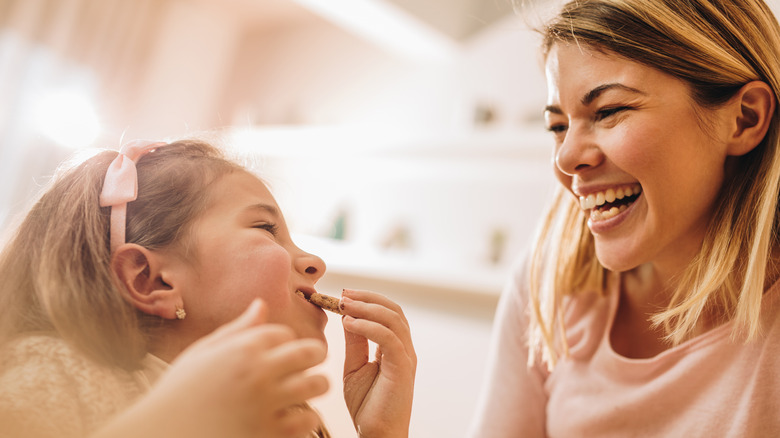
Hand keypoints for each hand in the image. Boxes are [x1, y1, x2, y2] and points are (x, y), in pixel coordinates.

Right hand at [94, 299, 328, 437]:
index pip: (284, 333)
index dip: (284, 342)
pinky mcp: (269, 432)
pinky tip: (293, 418)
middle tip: (305, 367)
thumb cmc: (179, 393)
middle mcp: (258, 371)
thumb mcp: (202, 353)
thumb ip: (237, 328)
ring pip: (318, 384)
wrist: (161, 434)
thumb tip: (261, 304)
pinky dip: (307, 418)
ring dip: (315, 386)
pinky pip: (308, 420)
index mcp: (242, 348)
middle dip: (313, 356)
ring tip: (303, 392)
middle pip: (311, 352)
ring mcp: (266, 403)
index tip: (277, 354)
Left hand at [340, 289, 416, 437]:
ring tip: (343, 305)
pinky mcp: (402, 368)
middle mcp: (404, 349)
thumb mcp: (354, 367)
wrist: (377, 434)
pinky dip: (368, 326)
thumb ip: (354, 342)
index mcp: (395, 347)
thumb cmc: (367, 406)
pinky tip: (349, 324)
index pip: (387, 313)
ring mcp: (406, 357)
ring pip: (393, 319)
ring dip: (367, 307)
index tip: (343, 295)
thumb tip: (347, 316)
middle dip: (368, 298)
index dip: (367, 300)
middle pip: (394, 310)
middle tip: (343, 294)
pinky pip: (388, 338)